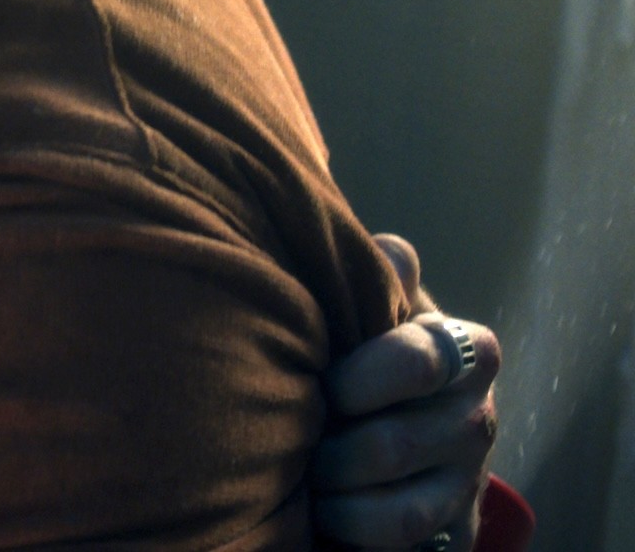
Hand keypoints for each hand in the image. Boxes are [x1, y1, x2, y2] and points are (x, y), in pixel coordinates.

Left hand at [311, 234, 500, 550]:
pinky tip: (322, 510)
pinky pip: (402, 539)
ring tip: (302, 472)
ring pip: (400, 505)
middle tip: (297, 432)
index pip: (418, 360)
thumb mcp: (370, 305)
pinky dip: (351, 527)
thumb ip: (373, 277)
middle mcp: (478, 414)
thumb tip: (388, 251)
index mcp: (462, 347)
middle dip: (330, 445)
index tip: (320, 380)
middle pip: (393, 445)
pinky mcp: (456, 523)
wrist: (390, 415)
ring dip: (336, 491)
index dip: (357, 378)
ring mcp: (468, 476)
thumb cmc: (367, 346)